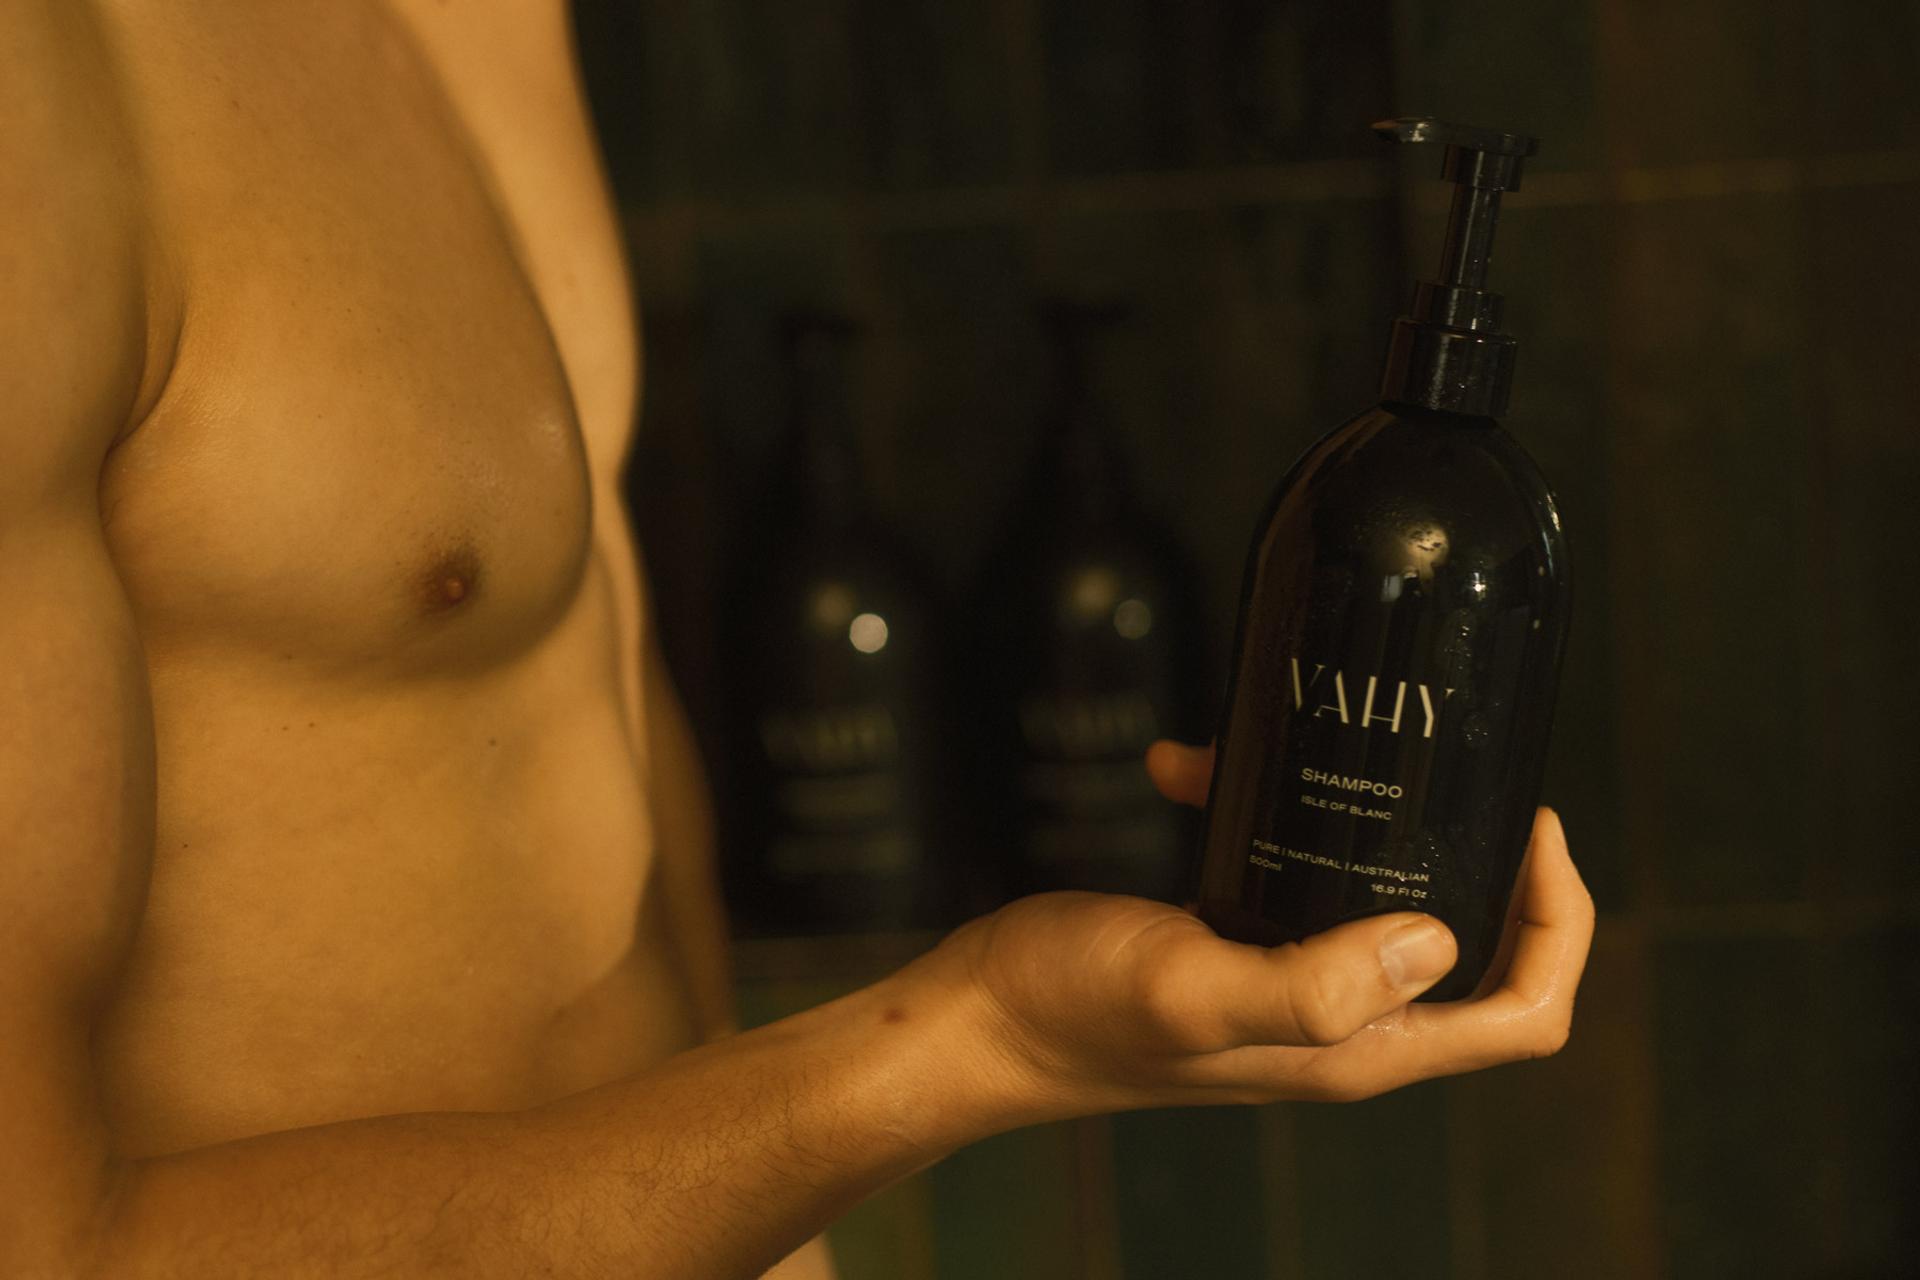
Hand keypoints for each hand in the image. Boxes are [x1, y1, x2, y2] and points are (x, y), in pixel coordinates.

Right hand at [920, 741, 1592, 1117]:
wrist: (980, 1018)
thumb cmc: (1074, 1010)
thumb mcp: (1193, 990)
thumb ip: (1314, 983)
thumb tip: (1438, 939)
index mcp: (1358, 1050)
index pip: (1526, 1015)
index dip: (1557, 927)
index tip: (1527, 827)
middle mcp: (1344, 1025)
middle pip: (1482, 956)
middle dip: (1485, 860)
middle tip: (1453, 767)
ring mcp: (1293, 985)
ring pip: (1390, 905)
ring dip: (1374, 825)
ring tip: (1324, 745)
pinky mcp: (1241, 942)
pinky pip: (1294, 874)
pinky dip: (1264, 813)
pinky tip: (1197, 768)